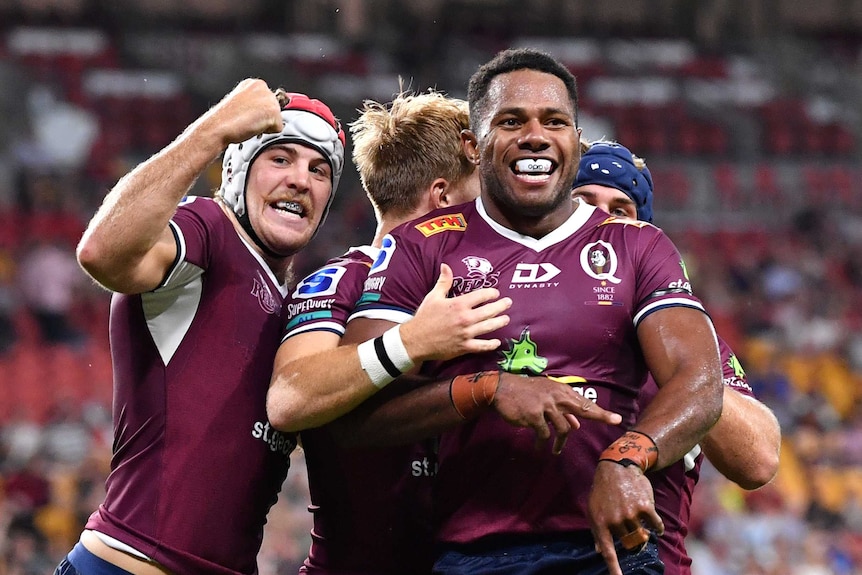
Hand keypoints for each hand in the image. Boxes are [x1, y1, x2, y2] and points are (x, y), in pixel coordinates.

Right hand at [201, 78, 283, 147]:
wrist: (218, 126)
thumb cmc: (225, 119)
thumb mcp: (241, 103)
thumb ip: (255, 103)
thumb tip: (268, 111)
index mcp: (253, 84)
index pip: (269, 101)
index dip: (259, 113)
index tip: (246, 114)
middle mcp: (262, 87)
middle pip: (276, 109)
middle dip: (264, 118)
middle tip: (247, 120)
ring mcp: (269, 98)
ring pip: (278, 119)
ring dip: (265, 125)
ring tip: (250, 123)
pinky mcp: (273, 111)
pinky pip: (279, 128)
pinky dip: (268, 132)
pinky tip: (253, 126)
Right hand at [400, 263, 510, 361]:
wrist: (415, 340)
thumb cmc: (424, 317)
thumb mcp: (433, 296)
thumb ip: (443, 281)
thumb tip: (446, 265)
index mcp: (459, 304)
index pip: (482, 295)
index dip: (491, 293)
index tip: (495, 293)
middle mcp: (465, 318)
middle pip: (490, 311)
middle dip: (501, 306)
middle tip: (508, 303)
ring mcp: (466, 333)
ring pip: (489, 327)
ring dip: (500, 322)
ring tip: (506, 318)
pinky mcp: (464, 347)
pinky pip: (482, 346)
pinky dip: (491, 344)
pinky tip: (497, 342)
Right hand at [492, 374, 622, 453]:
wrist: (501, 389)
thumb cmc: (524, 393)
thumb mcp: (545, 397)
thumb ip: (561, 410)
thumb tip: (576, 425)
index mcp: (560, 391)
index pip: (584, 402)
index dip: (601, 411)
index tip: (617, 418)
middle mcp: (556, 396)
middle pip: (583, 409)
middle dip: (600, 415)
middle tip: (615, 421)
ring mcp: (546, 405)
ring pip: (563, 428)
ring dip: (560, 443)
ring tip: (555, 451)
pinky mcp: (534, 415)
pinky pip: (544, 434)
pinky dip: (542, 443)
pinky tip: (538, 448)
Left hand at [588, 461, 664, 574]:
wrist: (616, 467)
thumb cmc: (603, 490)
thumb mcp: (594, 510)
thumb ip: (597, 531)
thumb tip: (599, 551)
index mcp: (600, 523)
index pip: (608, 551)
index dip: (613, 568)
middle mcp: (615, 521)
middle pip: (628, 542)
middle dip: (630, 538)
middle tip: (629, 524)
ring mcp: (630, 514)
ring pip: (641, 534)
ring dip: (643, 529)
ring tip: (637, 515)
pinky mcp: (645, 507)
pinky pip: (656, 525)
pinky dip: (657, 527)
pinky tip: (656, 525)